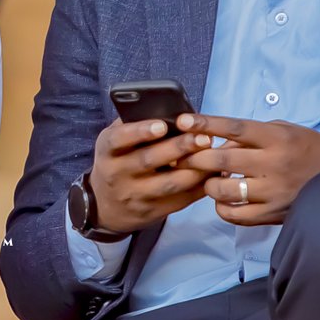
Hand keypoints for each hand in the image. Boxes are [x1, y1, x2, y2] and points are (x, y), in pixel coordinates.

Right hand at [87, 117, 212, 235]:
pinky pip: (179, 200)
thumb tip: (168, 107)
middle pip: (148, 160)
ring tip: (213, 156)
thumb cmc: (118, 161)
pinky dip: (199, 187)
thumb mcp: (114, 142)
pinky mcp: (151, 212)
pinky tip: (213, 174)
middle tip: (203, 138)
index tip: (162, 125)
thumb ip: (133, 124)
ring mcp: (134, 195)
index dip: (140, 131)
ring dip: (194, 170)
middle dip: (178, 148)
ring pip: (168, 184)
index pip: (120, 139)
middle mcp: (117, 174)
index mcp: (107, 150)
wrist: (105, 206)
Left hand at [179, 114, 319, 225]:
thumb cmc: (310, 150)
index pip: (235, 128)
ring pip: (223, 190)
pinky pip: (234, 215)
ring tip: (210, 180)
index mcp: (277, 138)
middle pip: (222, 161)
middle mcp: (274, 164)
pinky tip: (224, 199)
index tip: (184, 122)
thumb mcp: (284, 131)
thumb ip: (251, 136)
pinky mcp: (272, 214)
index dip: (206, 124)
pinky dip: (221, 207)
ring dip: (208, 184)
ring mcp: (272, 192)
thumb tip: (218, 144)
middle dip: (195, 158)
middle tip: (183, 156)